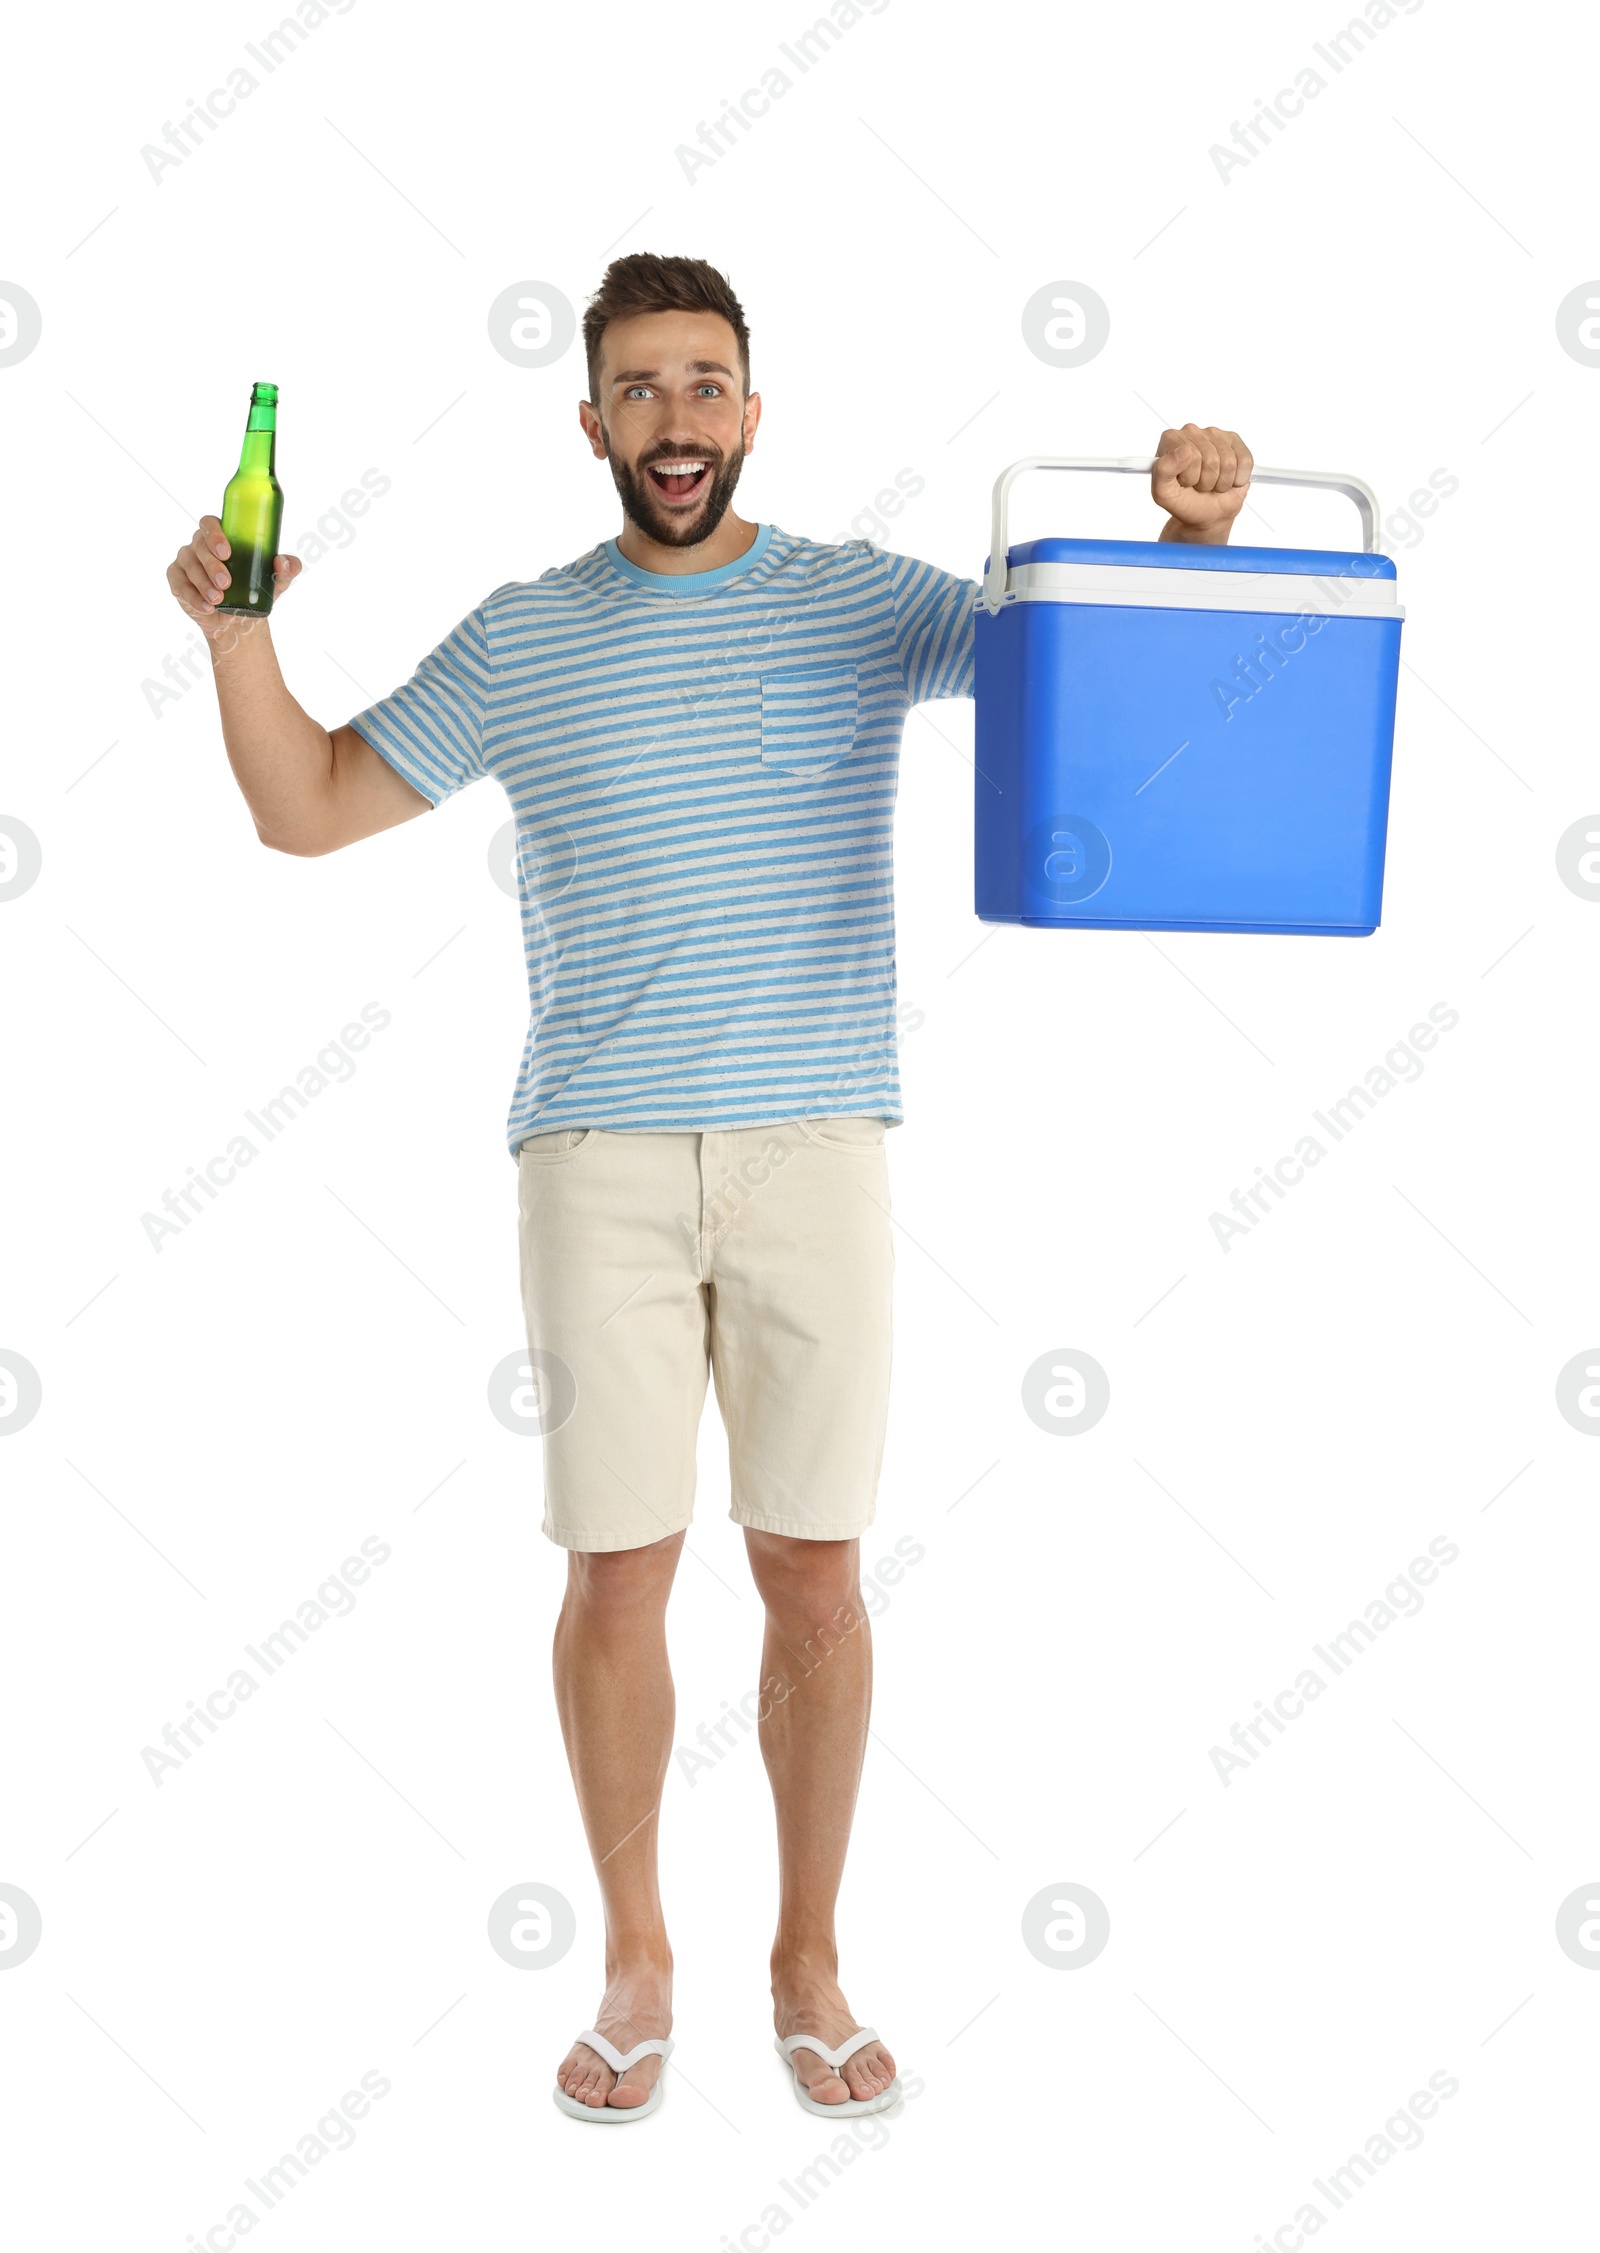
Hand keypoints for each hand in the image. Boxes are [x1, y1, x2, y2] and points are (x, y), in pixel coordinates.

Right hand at [167, 514, 302, 636]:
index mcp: (221, 536)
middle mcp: (200, 545)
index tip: (227, 551)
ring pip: (190, 566)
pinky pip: (180, 585)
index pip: (210, 523)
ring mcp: (186, 561)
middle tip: (226, 582)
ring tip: (218, 599)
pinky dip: (193, 597)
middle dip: (212, 564)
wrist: (240, 620)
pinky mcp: (177, 580)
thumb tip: (284, 563)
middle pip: (199, 545)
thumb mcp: (276, 581)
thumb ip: (288, 568)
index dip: (215, 534)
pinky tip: (206, 607)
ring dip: (203, 583)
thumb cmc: (255, 590)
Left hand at [1151, 425, 1251, 544]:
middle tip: (1199, 485)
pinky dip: (1238, 479)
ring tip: (1211, 483)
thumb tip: (1184, 450)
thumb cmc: (1184, 501)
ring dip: (1221, 482)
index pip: (1189, 455)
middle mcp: (1191, 431)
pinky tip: (1227, 478)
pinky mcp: (1234, 440)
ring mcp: (1214, 434)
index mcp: (1170, 440)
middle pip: (1210, 459)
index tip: (1184, 483)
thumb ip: (1163, 471)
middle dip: (1206, 481)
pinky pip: (1245, 461)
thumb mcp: (1164, 493)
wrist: (1206, 513)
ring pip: (1228, 462)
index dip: (1189, 477)